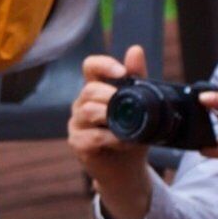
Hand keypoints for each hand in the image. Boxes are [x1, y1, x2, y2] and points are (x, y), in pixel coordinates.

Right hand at [65, 46, 160, 218]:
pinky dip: (112, 138)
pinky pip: (91, 136)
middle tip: (132, 107)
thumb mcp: (141, 105)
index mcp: (96, 89)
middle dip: (112, 96)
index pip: (90, 66)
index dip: (103, 65)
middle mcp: (82, 103)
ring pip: (88, 111)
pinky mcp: (77, 143)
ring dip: (112, 118)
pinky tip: (125, 141)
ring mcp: (77, 124)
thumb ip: (138, 79)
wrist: (128, 169)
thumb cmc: (133, 134)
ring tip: (130, 127)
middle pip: (90, 90)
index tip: (122, 72)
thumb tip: (135, 49)